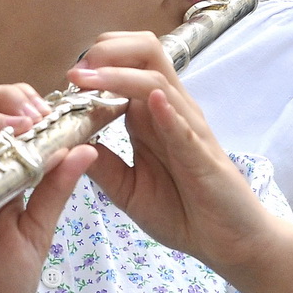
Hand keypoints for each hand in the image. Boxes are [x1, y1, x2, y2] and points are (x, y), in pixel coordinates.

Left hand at [72, 33, 292, 292]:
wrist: (227, 242)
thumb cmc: (182, 211)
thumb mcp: (127, 188)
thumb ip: (101, 164)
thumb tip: (64, 143)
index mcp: (150, 114)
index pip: (127, 64)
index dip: (94, 63)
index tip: (65, 81)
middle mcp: (170, 110)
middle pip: (145, 52)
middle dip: (107, 50)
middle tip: (76, 73)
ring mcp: (188, 128)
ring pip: (158, 79)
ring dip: (119, 75)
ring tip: (87, 80)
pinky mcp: (202, 155)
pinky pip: (183, 126)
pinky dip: (165, 110)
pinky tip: (149, 102)